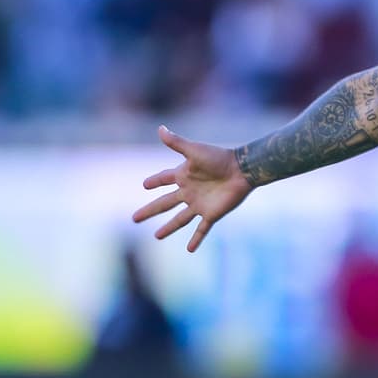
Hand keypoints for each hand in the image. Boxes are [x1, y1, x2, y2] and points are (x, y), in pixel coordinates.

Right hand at [132, 125, 253, 251]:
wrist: (243, 169)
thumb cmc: (219, 158)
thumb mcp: (194, 150)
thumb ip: (176, 143)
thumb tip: (160, 128)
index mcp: (184, 175)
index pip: (164, 179)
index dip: (155, 181)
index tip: (145, 184)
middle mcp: (189, 191)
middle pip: (164, 203)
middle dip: (150, 210)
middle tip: (134, 218)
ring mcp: (200, 204)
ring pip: (179, 219)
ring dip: (168, 228)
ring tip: (156, 237)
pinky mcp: (212, 213)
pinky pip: (202, 229)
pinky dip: (196, 239)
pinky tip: (190, 249)